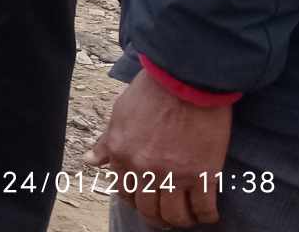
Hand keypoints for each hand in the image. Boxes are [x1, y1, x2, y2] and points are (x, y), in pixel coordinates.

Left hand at [86, 72, 234, 227]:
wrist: (186, 80)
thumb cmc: (152, 92)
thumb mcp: (119, 114)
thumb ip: (106, 142)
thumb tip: (89, 161)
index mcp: (122, 155)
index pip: (123, 193)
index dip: (135, 201)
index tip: (144, 200)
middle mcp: (144, 169)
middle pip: (149, 209)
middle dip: (157, 217)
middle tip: (166, 215)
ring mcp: (174, 174)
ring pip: (175, 215)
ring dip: (181, 221)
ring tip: (187, 217)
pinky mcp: (203, 174)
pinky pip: (204, 207)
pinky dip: (207, 216)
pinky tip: (208, 214)